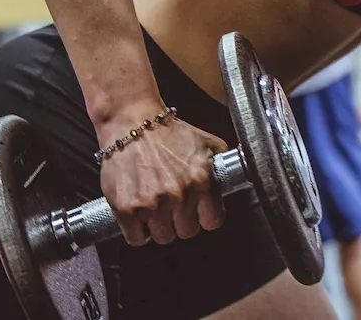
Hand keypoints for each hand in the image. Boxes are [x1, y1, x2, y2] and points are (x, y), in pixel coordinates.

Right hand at [97, 106, 229, 245]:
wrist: (130, 122)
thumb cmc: (167, 132)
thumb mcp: (205, 142)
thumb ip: (221, 164)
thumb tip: (234, 177)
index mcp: (201, 179)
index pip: (212, 221)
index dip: (205, 217)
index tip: (198, 213)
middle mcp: (178, 194)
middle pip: (186, 232)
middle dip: (180, 221)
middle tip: (173, 206)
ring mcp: (151, 203)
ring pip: (162, 236)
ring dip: (159, 226)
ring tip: (155, 207)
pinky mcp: (126, 208)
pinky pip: (136, 238)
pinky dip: (137, 231)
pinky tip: (140, 216)